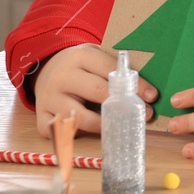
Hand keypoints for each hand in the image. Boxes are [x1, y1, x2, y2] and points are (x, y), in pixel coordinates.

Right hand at [33, 44, 157, 136]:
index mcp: (80, 57)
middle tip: (143, 114)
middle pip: (96, 92)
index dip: (134, 84)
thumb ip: (117, 69)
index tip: (152, 96)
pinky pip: (60, 133)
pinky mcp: (41, 116)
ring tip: (120, 127)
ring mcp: (49, 98)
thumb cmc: (83, 66)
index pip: (111, 70)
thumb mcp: (97, 56)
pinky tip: (91, 134)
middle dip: (123, 105)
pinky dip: (76, 136)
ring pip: (78, 117)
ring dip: (103, 125)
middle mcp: (62, 77)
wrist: (47, 69)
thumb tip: (148, 90)